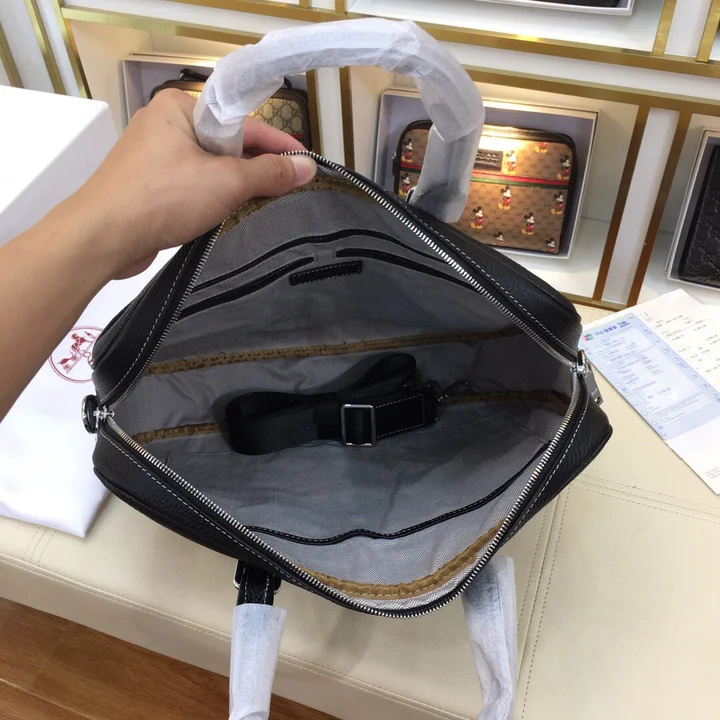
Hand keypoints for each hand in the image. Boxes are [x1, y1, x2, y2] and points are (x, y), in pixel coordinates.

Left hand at [65, 88, 316, 279]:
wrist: (103, 237)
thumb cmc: (163, 198)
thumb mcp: (227, 182)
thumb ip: (270, 173)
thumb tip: (306, 167)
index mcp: (180, 107)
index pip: (243, 122)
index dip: (277, 143)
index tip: (305, 163)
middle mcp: (164, 124)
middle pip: (226, 143)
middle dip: (256, 167)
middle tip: (287, 189)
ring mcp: (153, 156)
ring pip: (209, 166)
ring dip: (234, 186)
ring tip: (262, 204)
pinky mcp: (147, 184)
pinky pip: (191, 184)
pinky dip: (212, 198)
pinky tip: (227, 215)